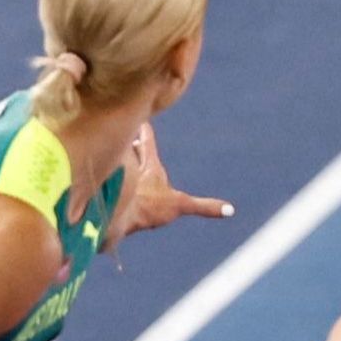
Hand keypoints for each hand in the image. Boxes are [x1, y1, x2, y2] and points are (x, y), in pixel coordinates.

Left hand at [113, 125, 231, 237]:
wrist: (119, 218)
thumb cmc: (149, 206)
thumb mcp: (180, 204)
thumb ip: (204, 207)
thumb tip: (230, 210)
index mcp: (151, 169)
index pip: (148, 145)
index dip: (146, 134)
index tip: (143, 122)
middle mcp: (134, 173)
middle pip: (131, 153)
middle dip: (131, 145)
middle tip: (128, 135)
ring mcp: (121, 182)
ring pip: (117, 165)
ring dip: (117, 162)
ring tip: (112, 156)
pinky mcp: (112, 196)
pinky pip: (112, 186)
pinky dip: (112, 186)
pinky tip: (111, 191)